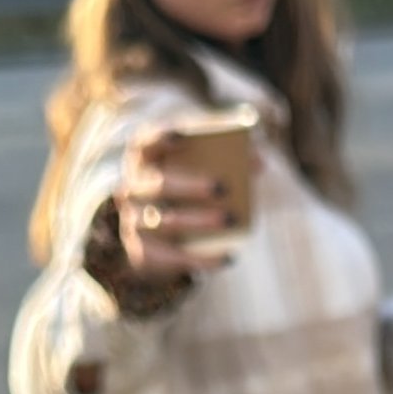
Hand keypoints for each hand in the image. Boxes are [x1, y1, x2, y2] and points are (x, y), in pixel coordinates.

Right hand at [109, 125, 239, 279]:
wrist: (153, 242)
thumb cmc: (181, 193)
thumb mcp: (194, 172)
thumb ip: (223, 159)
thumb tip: (259, 162)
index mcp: (143, 160)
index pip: (144, 142)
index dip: (160, 137)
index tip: (182, 135)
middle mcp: (133, 188)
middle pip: (160, 185)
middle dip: (191, 186)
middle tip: (222, 187)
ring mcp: (134, 221)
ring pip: (168, 222)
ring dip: (201, 221)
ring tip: (231, 219)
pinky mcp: (143, 251)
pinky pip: (174, 256)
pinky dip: (203, 258)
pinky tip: (228, 257)